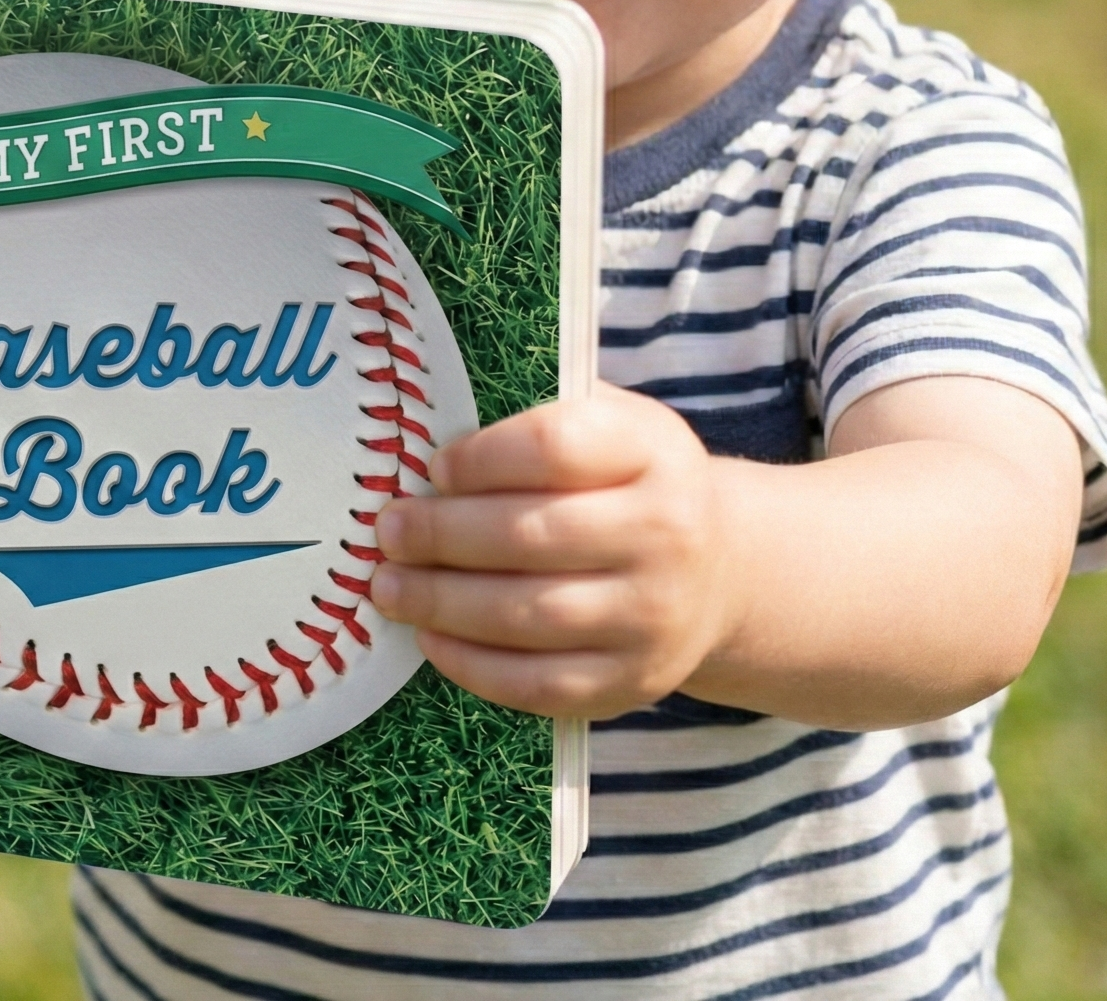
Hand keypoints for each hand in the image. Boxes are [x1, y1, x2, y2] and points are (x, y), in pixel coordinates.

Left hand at [370, 385, 731, 720]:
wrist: (718, 571)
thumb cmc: (633, 483)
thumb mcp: (613, 426)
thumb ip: (539, 422)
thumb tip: (432, 451)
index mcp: (654, 452)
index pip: (555, 447)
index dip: (482, 459)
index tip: (434, 467)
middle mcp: (666, 534)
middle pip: (530, 535)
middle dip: (442, 534)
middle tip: (388, 529)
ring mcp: (652, 616)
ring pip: (528, 614)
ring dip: (442, 602)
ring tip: (388, 586)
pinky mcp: (632, 682)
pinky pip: (539, 684)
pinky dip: (473, 665)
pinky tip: (430, 638)